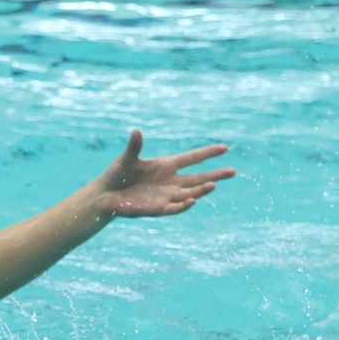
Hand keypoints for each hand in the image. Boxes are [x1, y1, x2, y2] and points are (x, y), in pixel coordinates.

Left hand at [91, 130, 235, 217]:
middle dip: (215, 175)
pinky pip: (175, 207)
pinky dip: (184, 205)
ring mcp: (167, 195)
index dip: (207, 153)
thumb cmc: (117, 174)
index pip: (192, 158)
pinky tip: (192, 199)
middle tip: (233, 171)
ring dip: (201, 190)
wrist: (105, 195)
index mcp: (166, 165)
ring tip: (213, 185)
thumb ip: (134, 146)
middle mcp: (171, 181)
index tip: (225, 148)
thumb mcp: (127, 159)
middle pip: (198, 177)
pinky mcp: (159, 208)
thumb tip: (136, 131)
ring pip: (190, 192)